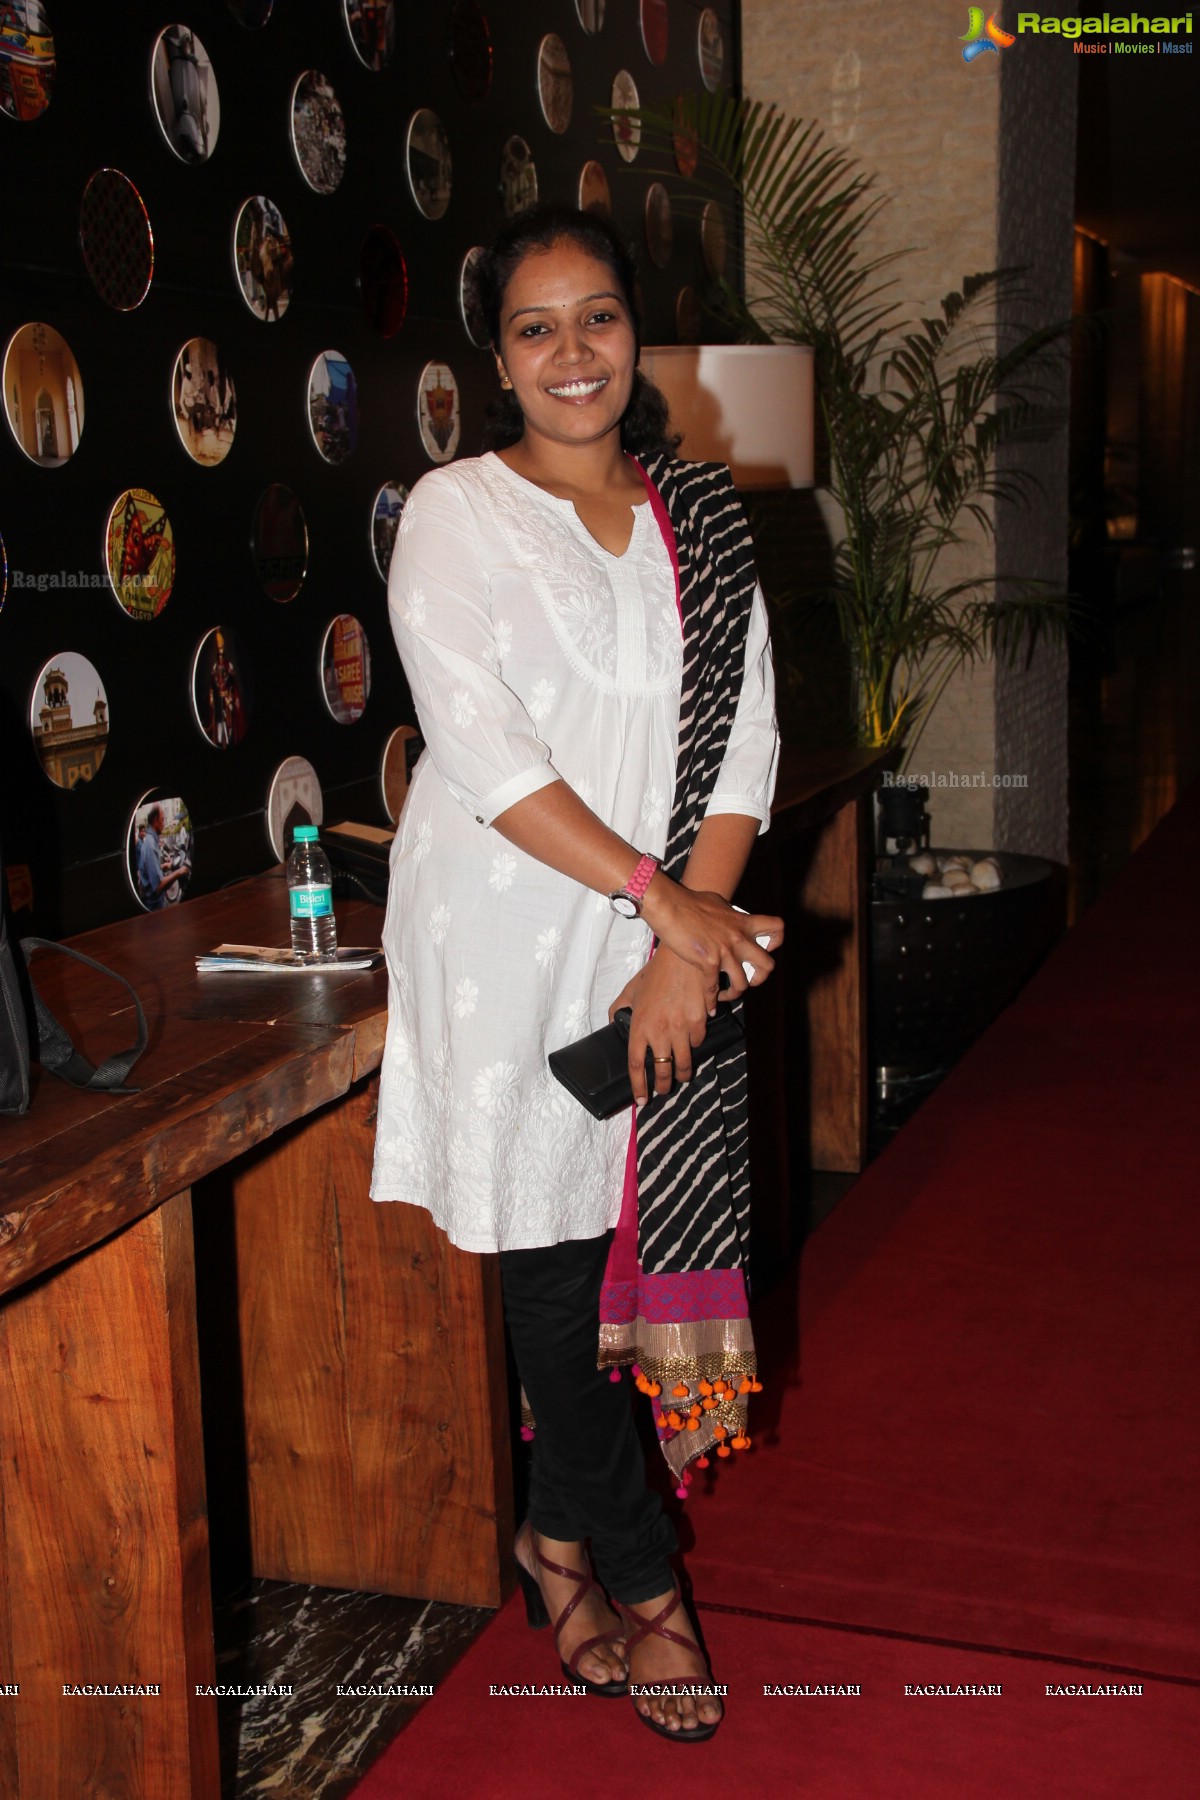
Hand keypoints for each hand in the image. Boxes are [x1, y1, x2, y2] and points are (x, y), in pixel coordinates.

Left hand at [609, 948, 720, 1104]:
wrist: (682, 956)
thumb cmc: (656, 972)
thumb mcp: (631, 990)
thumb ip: (619, 1009)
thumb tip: (614, 1024)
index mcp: (639, 1026)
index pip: (636, 1065)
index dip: (638, 1086)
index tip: (641, 1100)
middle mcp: (660, 1032)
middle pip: (663, 1071)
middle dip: (663, 1086)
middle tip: (663, 1090)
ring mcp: (681, 1028)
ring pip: (685, 1062)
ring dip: (683, 1073)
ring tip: (681, 1075)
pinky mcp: (700, 1022)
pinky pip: (699, 1042)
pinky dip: (696, 1044)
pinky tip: (692, 1041)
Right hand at [640, 877, 782, 998]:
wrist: (670, 905)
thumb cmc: (689, 901)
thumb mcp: (717, 904)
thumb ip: (729, 915)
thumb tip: (730, 917)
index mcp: (743, 922)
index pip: (777, 928)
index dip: (776, 942)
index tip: (765, 949)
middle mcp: (739, 938)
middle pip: (767, 965)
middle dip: (760, 977)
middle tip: (749, 979)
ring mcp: (725, 951)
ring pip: (744, 983)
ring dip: (736, 993)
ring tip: (727, 994)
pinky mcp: (708, 961)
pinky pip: (714, 988)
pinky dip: (712, 1001)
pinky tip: (709, 1005)